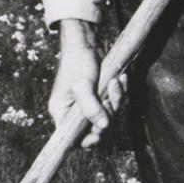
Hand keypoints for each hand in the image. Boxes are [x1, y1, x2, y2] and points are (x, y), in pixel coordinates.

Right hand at [49, 29, 114, 144]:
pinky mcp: (100, 97)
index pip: (72, 138)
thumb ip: (91, 107)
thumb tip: (103, 127)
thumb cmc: (77, 62)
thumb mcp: (82, 84)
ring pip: (108, 115)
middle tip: (111, 100)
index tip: (99, 133)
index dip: (86, 140)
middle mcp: (74, 112)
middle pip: (95, 127)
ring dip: (116, 100)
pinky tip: (121, 79)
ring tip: (116, 82)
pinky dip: (119, 92)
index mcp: (62, 112)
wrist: (85, 42)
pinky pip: (113, 103)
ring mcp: (88, 104)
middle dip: (108, 114)